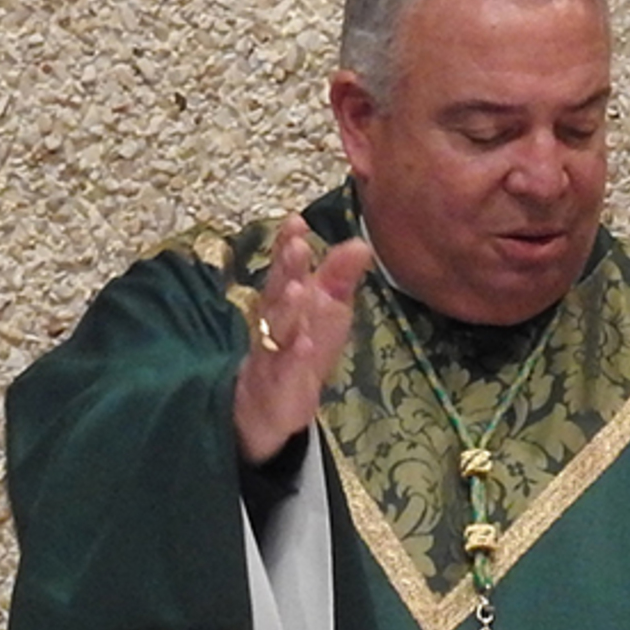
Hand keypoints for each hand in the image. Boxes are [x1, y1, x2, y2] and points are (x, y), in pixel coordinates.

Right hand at [234, 216, 374, 464]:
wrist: (269, 408)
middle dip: (286, 270)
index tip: (296, 221)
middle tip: (296, 245)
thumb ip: (338, 279)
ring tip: (299, 289)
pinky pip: (284, 371)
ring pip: (277, 330)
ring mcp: (272, 355)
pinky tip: (304, 344)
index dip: (287, 245)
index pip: (286, 269)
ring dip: (287, 310)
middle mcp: (275, 324)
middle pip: (277, 294)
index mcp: (287, 303)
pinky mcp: (278, 387)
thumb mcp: (324, 312)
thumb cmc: (299, 350)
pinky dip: (294, 357)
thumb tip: (361, 243)